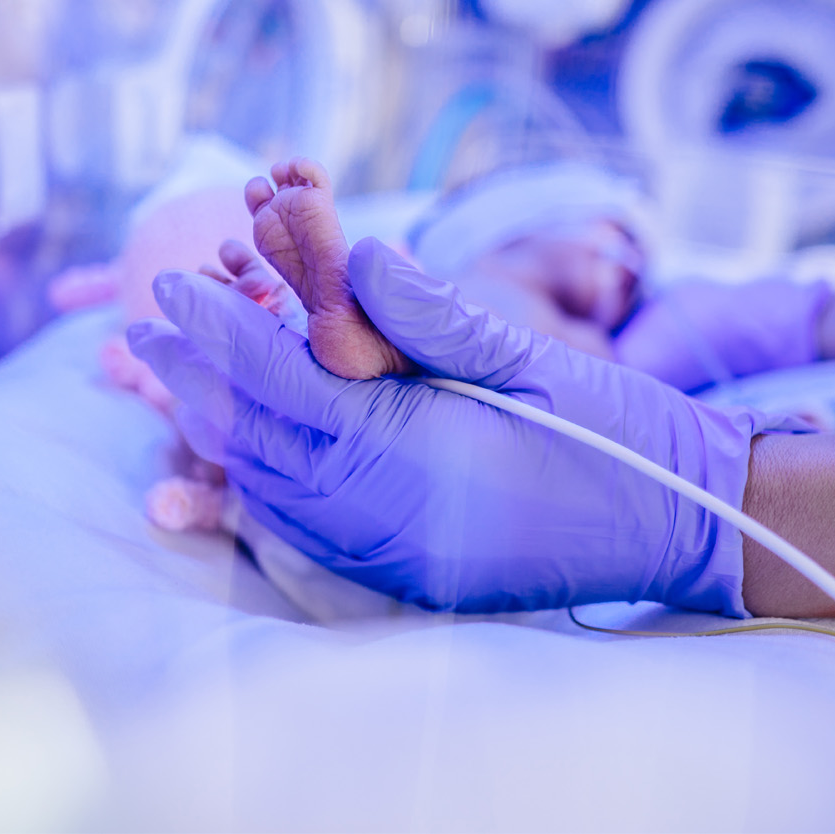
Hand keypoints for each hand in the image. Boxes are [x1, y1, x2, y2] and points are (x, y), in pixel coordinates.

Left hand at [129, 239, 789, 615]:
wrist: (691, 526)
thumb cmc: (625, 432)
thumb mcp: (533, 352)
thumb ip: (429, 310)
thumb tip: (351, 257)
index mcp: (418, 453)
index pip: (282, 383)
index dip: (216, 331)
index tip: (166, 288)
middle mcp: (390, 517)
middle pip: (257, 443)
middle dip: (194, 383)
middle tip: (142, 332)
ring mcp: (395, 557)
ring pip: (271, 493)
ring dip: (220, 434)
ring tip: (178, 384)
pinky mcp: (409, 576)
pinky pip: (308, 534)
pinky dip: (266, 486)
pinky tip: (246, 455)